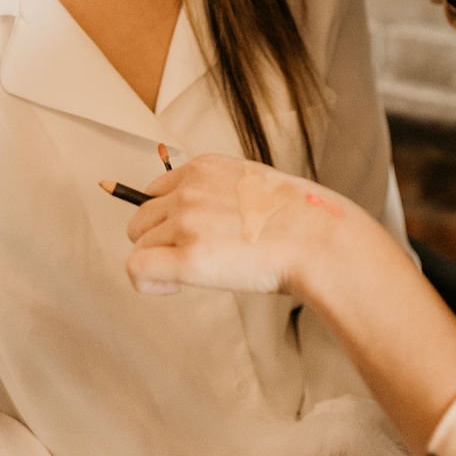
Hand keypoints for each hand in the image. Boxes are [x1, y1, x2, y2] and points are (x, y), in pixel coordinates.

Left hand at [125, 154, 350, 298]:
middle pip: (140, 219)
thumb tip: (203, 218)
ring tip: (197, 272)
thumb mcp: (251, 182)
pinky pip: (137, 269)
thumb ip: (219, 191)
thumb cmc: (295, 218)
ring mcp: (185, 223)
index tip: (187, 235)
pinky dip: (148, 282)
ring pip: (140, 245)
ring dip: (160, 262)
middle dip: (159, 240)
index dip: (167, 218)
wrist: (317, 239)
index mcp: (203, 168)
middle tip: (193, 257)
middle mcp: (188, 191)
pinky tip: (174, 286)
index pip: (154, 191)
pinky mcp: (188, 259)